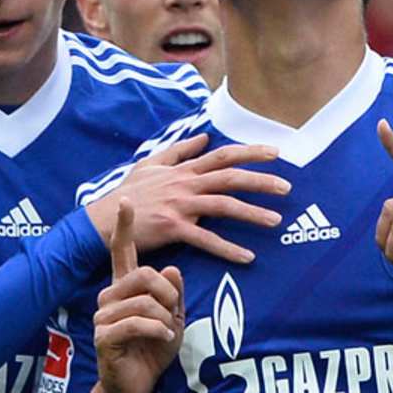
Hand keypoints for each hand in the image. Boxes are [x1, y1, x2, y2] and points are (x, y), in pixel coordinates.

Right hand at [86, 134, 287, 263]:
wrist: (105, 219)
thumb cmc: (129, 192)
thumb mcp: (152, 163)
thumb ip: (180, 150)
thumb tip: (205, 136)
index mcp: (184, 170)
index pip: (223, 155)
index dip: (250, 151)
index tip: (276, 152)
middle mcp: (186, 184)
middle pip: (230, 177)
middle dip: (261, 180)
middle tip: (287, 187)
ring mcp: (180, 206)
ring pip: (223, 206)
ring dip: (252, 213)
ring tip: (276, 220)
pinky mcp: (173, 229)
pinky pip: (206, 239)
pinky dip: (228, 248)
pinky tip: (248, 256)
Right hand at [93, 200, 184, 392]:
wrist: (137, 385)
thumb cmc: (154, 348)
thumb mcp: (174, 316)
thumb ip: (173, 293)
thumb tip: (170, 269)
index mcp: (126, 286)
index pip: (122, 251)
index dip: (124, 226)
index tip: (125, 200)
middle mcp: (110, 296)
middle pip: (144, 274)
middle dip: (168, 294)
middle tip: (173, 313)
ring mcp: (104, 316)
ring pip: (144, 301)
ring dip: (164, 318)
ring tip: (166, 331)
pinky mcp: (103, 336)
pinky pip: (138, 323)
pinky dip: (158, 331)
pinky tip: (163, 338)